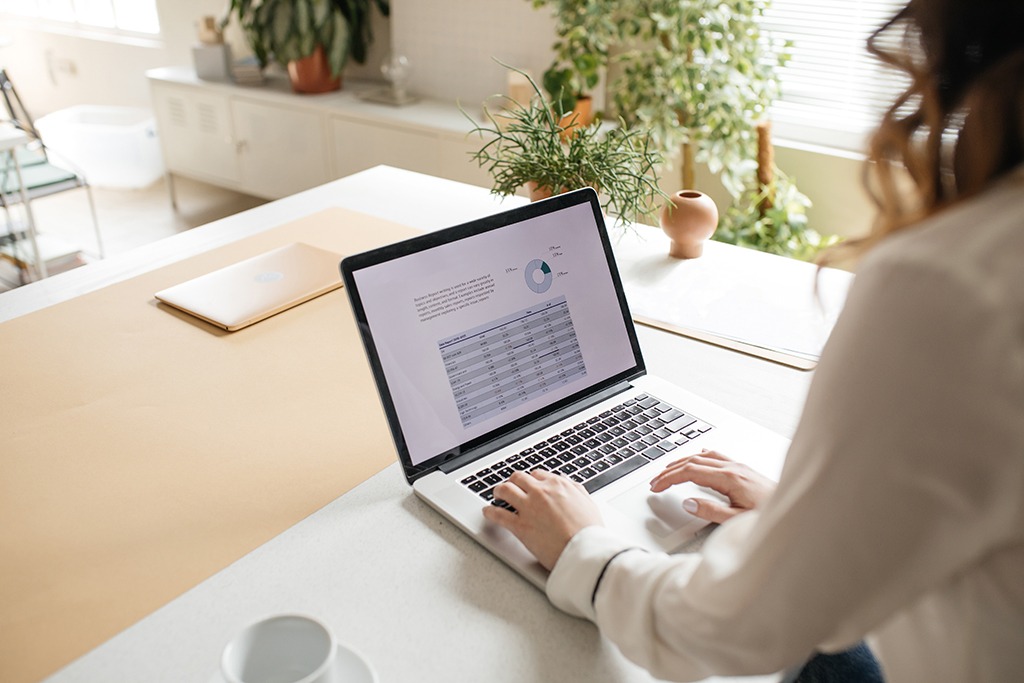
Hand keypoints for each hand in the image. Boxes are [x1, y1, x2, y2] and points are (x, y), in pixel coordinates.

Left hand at [482, 469, 601, 570]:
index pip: (537, 474)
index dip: (531, 480)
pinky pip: (498, 515)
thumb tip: (568, 484)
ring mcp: (528, 507)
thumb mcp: (588, 503)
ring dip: (499, 491)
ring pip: (505, 490)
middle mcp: (540, 492)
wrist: (584, 550)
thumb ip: (575, 491)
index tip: (528, 484)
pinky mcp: (520, 526)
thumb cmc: (589, 531)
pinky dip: (490, 512)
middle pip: (518, 478)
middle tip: (510, 486)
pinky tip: (487, 512)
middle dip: (513, 481)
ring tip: (496, 495)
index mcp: (558, 485)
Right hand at [649, 449, 775, 523]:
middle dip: (670, 470)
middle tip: (656, 481)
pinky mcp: (743, 469)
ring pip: (703, 457)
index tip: (656, 486)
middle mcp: (733, 468)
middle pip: (692, 462)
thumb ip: (710, 512)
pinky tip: (699, 457)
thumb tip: (688, 503)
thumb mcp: (736, 520)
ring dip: (683, 461)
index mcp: (729, 478)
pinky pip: (716, 456)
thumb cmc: (770, 514)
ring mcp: (738, 466)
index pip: (689, 472)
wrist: (795, 508)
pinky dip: (700, 456)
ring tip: (668, 470)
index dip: (669, 478)